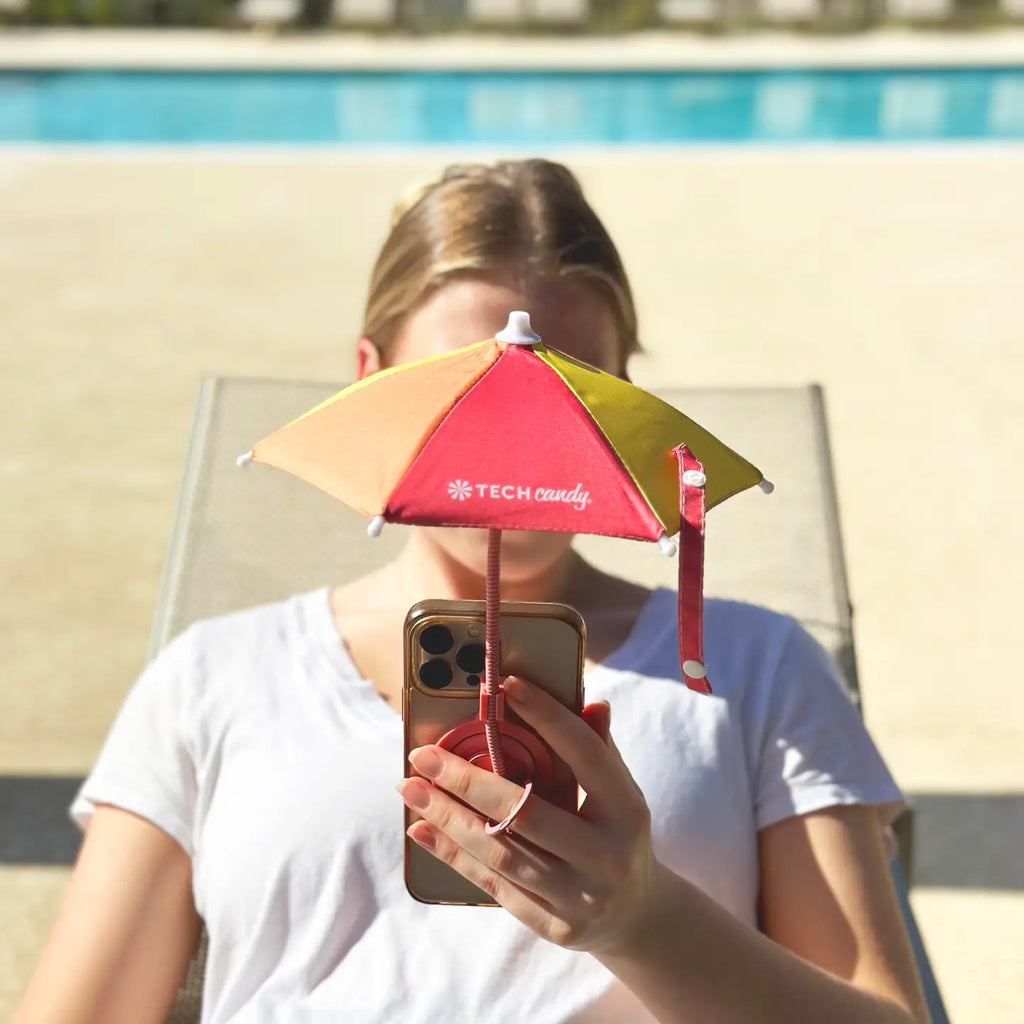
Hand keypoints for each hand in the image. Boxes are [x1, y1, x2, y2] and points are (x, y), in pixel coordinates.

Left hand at [397, 676, 661, 953]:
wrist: (637, 915)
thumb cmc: (616, 833)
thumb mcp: (619, 792)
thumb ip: (600, 747)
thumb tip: (591, 702)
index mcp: (627, 810)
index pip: (585, 755)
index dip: (547, 716)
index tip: (506, 685)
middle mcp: (606, 856)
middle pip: (526, 812)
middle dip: (466, 781)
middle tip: (423, 754)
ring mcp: (580, 897)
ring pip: (501, 852)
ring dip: (447, 817)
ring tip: (412, 788)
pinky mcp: (553, 926)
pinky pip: (493, 884)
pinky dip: (452, 854)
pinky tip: (422, 829)